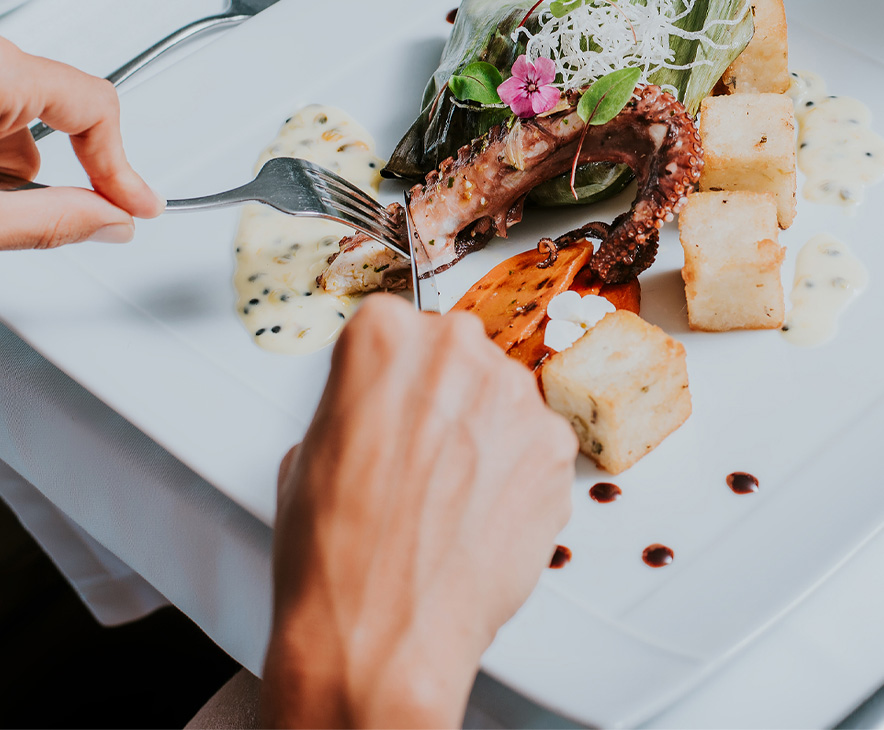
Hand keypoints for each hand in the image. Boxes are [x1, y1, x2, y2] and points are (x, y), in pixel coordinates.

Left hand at [0, 37, 162, 248]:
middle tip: (29, 217)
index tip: (135, 203)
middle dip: (53, 167)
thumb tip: (111, 221)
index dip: (120, 164)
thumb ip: (47, 220)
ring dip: (12, 158)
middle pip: (59, 106)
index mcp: (0, 74)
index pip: (94, 105)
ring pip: (22, 106)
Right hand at [261, 295, 576, 729]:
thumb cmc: (333, 553)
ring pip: (500, 397)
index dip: (391, 375)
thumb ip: (356, 403)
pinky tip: (482, 515)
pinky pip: (537, 443)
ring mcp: (514, 395)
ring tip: (451, 496)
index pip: (397, 327)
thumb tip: (380, 413)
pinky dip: (518, 473)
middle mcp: (456, 347)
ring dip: (484, 432)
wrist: (383, 635)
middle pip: (456, 353)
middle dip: (443, 395)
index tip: (390, 401)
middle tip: (421, 454)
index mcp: (383, 333)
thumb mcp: (309, 449)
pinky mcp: (556, 446)